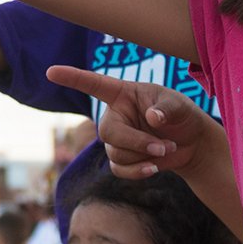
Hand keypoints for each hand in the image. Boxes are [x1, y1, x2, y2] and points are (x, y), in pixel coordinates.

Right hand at [46, 65, 218, 178]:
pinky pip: (119, 170)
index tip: (51, 72)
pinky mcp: (122, 159)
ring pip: (116, 154)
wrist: (191, 143)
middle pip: (108, 133)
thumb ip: (167, 109)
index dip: (72, 78)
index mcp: (123, 94)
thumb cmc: (182, 115)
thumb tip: (152, 118)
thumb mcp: (180, 106)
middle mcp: (114, 116)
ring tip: (167, 149)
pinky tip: (155, 168)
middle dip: (136, 143)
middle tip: (163, 146)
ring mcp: (116, 139)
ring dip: (144, 156)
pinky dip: (139, 171)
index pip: (94, 84)